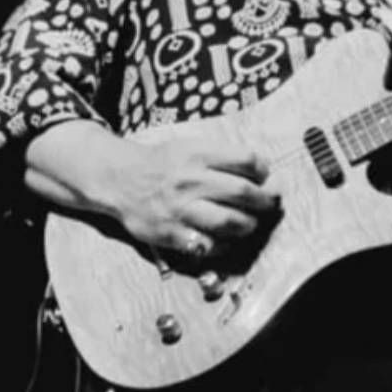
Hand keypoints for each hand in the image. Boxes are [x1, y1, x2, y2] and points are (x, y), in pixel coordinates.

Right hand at [108, 138, 281, 258]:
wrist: (120, 180)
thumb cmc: (163, 163)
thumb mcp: (190, 147)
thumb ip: (223, 157)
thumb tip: (263, 171)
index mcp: (197, 154)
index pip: (246, 160)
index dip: (263, 169)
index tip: (265, 176)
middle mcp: (189, 181)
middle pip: (243, 192)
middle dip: (265, 200)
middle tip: (271, 203)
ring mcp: (180, 209)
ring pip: (230, 222)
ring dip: (249, 224)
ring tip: (251, 223)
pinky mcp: (171, 234)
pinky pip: (209, 244)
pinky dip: (225, 244)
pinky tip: (228, 238)